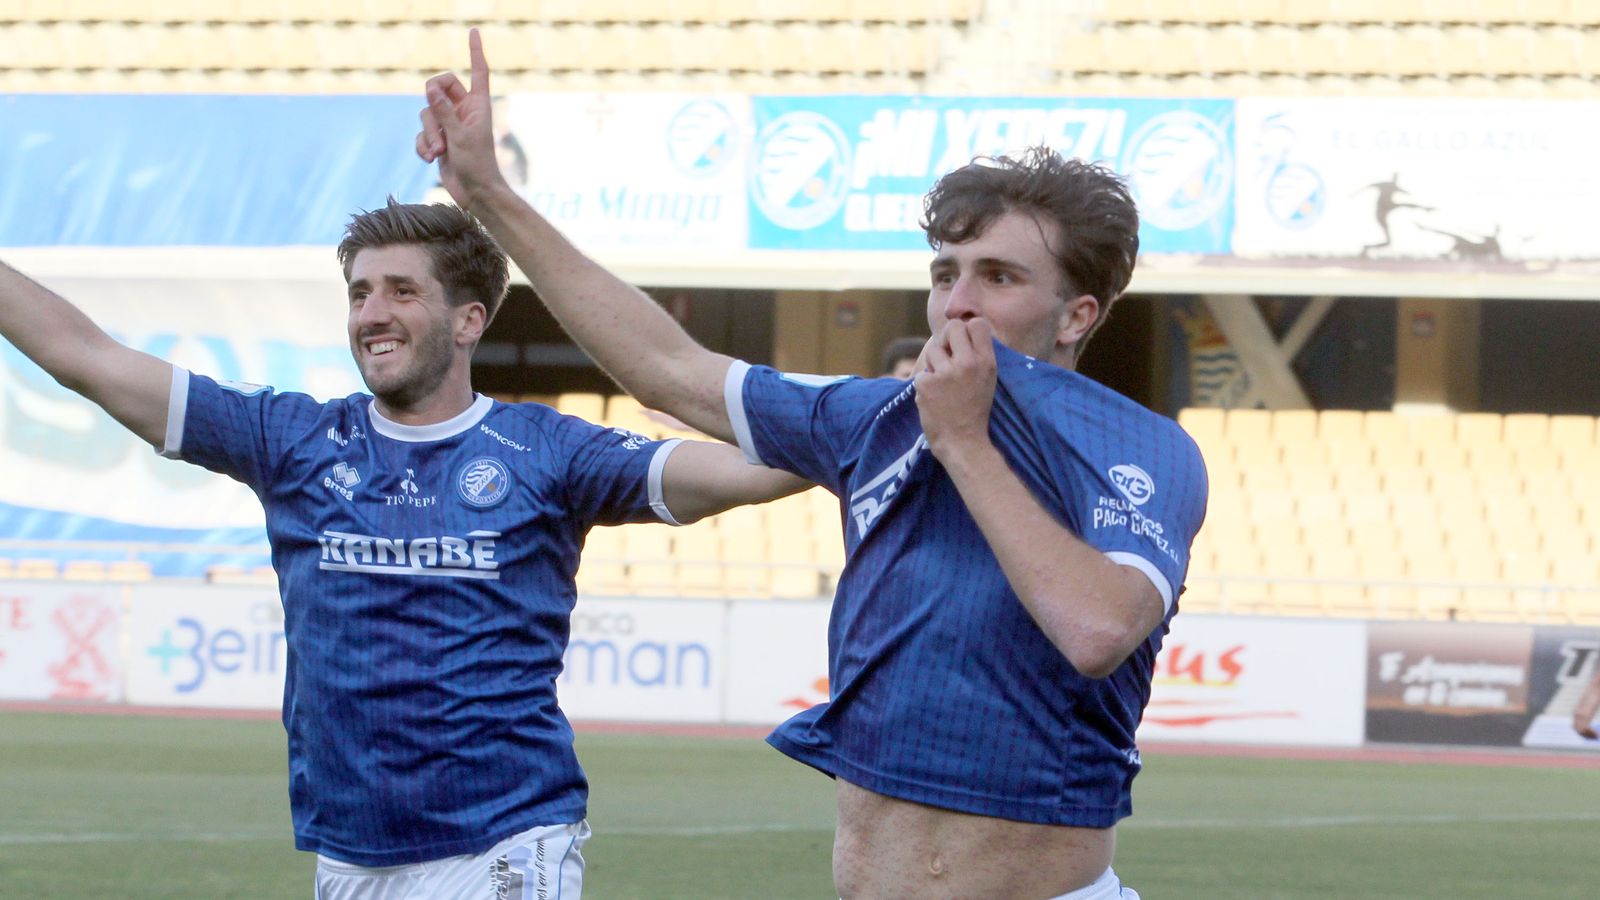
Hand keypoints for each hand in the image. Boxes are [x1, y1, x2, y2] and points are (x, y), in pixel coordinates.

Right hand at [417, 29, 505, 207]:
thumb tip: (430, 86)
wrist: (475, 193)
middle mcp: (464, 111)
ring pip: (426, 113)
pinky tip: (432, 159)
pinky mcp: (439, 140)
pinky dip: (423, 146)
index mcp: (478, 105)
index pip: (477, 71)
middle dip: (432, 105)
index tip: (474, 31)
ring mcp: (450, 125)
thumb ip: (443, 111)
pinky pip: (421, 134)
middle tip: (439, 124)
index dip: (475, 51)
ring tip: (439, 152)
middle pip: (439, 89)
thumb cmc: (477, 165)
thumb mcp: (459, 135)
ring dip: (429, 134)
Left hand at [914, 318, 997, 461]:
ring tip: (942, 386)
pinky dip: (924, 386)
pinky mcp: (927, 384)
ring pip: (933, 350)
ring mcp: (946, 373)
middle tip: (946, 357)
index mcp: (987, 362)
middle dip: (946, 339)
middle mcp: (968, 363)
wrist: (964, 443)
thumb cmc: (975, 412)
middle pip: (952, 327)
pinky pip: (921, 373)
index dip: (966, 330)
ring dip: (934, 365)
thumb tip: (962, 332)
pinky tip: (934, 400)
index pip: (977, 324)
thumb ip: (978, 357)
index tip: (962, 343)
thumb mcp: (987, 381)